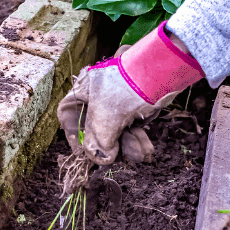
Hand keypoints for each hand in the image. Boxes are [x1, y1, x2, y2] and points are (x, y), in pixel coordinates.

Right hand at [57, 22, 202, 164]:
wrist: (162, 71)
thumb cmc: (125, 90)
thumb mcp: (104, 120)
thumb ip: (98, 143)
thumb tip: (103, 158)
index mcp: (83, 90)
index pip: (68, 113)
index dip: (73, 134)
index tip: (82, 153)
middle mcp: (99, 94)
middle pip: (95, 126)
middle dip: (108, 146)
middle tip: (115, 159)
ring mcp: (119, 99)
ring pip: (117, 130)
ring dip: (127, 145)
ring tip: (140, 155)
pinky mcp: (137, 104)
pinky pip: (133, 126)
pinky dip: (138, 139)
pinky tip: (146, 150)